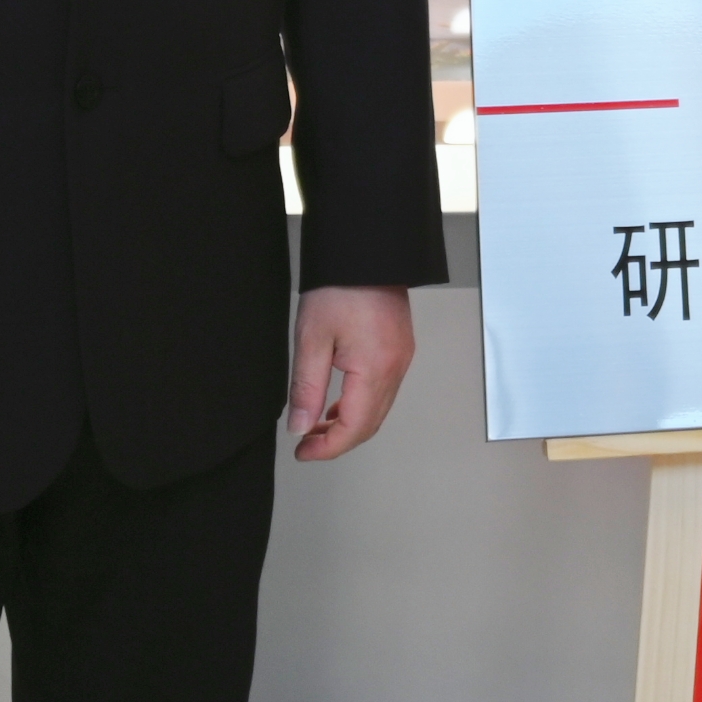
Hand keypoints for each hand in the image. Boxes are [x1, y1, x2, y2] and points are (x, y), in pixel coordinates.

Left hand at [287, 285, 415, 460]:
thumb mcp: (312, 338)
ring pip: (378, 410)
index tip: (302, 452)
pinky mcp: (400, 349)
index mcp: (375, 369)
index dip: (327, 447)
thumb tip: (299, 427)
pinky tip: (338, 403)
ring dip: (349, 425)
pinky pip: (383, 391)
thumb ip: (306, 388)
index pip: (354, 428)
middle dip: (338, 441)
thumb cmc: (341, 286)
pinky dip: (361, 406)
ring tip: (316, 425)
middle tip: (306, 444)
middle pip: (370, 425)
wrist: (366, 249)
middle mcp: (395, 368)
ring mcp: (402, 358)